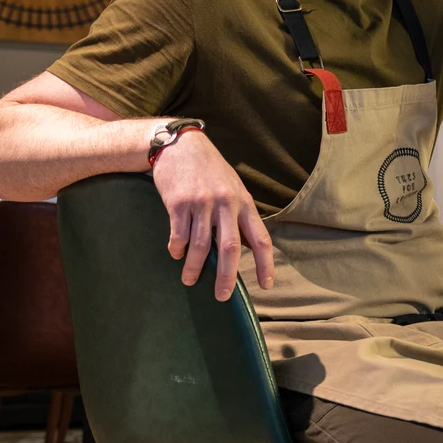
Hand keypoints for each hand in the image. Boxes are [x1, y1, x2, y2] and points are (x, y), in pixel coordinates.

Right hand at [150, 130, 273, 300]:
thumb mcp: (232, 187)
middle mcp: (225, 204)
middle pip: (230, 248)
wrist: (180, 145)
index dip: (265, 264)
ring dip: (195, 268)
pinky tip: (176, 254)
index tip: (266, 285)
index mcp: (243, 203)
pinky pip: (179, 235)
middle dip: (227, 277)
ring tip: (190, 280)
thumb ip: (238, 215)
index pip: (260, 239)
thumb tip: (241, 249)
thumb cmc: (209, 170)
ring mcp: (201, 204)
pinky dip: (177, 248)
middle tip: (222, 296)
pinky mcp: (178, 203)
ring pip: (201, 246)